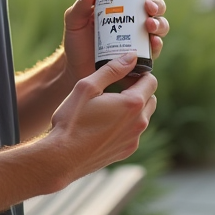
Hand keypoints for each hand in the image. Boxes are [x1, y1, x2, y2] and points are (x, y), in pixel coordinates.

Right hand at [48, 53, 157, 176]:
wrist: (62, 158)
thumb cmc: (72, 121)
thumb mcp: (87, 87)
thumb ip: (112, 69)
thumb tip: (131, 56)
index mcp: (132, 104)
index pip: (151, 81)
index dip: (139, 74)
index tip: (124, 74)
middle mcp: (139, 123)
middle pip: (150, 98)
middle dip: (138, 91)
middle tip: (115, 89)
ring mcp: (134, 139)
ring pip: (143, 116)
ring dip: (132, 108)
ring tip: (108, 107)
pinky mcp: (126, 151)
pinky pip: (133, 132)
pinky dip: (125, 125)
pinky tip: (104, 125)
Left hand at [60, 0, 169, 82]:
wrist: (76, 70)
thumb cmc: (76, 42)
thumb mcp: (75, 21)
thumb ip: (81, 5)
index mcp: (122, 5)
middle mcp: (135, 19)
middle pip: (156, 6)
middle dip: (157, 4)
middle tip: (148, 6)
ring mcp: (140, 37)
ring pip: (160, 25)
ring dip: (159, 22)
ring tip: (149, 25)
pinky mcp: (141, 56)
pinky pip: (155, 49)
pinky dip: (157, 44)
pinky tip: (153, 42)